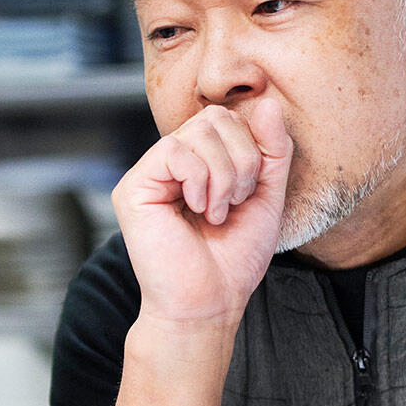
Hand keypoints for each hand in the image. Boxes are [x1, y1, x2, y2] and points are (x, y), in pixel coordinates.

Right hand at [112, 99, 292, 328]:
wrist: (209, 303)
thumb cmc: (233, 259)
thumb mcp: (268, 196)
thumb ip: (272, 150)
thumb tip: (269, 102)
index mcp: (199, 164)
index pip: (229, 119)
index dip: (253, 147)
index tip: (249, 193)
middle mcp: (171, 164)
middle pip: (215, 117)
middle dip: (242, 159)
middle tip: (234, 201)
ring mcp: (150, 174)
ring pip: (197, 132)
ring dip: (223, 175)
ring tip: (216, 211)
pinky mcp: (133, 188)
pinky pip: (174, 150)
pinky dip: (198, 179)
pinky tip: (197, 209)